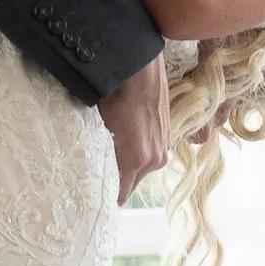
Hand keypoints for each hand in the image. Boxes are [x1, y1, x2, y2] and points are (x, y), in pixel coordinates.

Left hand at [97, 54, 169, 202]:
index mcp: (136, 161)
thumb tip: (97, 168)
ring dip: (131, 164)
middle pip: (133, 182)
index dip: (108, 195)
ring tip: (114, 152)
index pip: (120, 193)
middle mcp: (154, 160)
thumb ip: (103, 155)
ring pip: (143, 167)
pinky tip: (130, 137)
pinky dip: (142, 150)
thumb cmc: (113, 96)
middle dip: (119, 180)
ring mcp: (164, 148)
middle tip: (101, 174)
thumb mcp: (100, 128)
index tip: (96, 195)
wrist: (140, 69)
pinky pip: (152, 152)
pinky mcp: (168, 135)